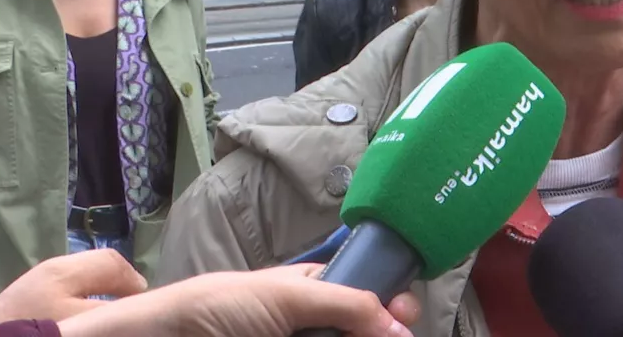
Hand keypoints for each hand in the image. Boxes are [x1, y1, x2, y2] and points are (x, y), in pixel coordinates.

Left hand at [0, 249, 146, 323]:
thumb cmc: (38, 326)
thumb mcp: (78, 317)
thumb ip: (108, 307)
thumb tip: (133, 300)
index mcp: (68, 269)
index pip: (113, 263)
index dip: (134, 281)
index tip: (145, 301)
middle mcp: (57, 264)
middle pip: (101, 262)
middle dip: (121, 279)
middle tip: (133, 302)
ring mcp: (43, 276)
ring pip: (86, 271)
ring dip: (104, 285)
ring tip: (113, 307)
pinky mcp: (32, 289)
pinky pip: (70, 282)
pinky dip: (86, 291)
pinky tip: (86, 309)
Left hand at [57, 264, 421, 336]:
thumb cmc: (217, 308)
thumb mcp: (288, 296)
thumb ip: (346, 305)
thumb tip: (400, 324)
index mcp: (314, 290)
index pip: (367, 291)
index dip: (391, 301)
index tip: (406, 312)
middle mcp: (311, 324)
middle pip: (363, 328)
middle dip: (384, 332)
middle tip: (396, 335)